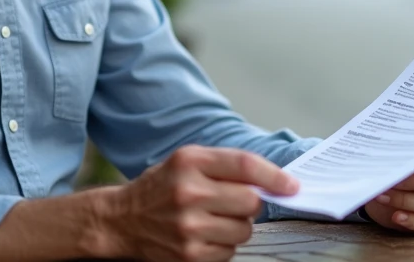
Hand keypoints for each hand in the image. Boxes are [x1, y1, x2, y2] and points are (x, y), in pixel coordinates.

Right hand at [97, 145, 298, 261]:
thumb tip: (273, 181)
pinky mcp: (189, 255)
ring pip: (244, 229)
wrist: (122, 220)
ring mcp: (188, 227)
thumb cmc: (161, 187)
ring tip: (213, 219)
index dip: (274, 177)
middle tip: (232, 202)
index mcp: (190, 161)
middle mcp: (188, 192)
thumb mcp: (187, 161)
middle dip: (250, 203)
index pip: (245, 165)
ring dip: (237, 226)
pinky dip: (223, 245)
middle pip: (251, 201)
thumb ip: (226, 164)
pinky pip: (230, 251)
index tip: (291, 186)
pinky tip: (204, 235)